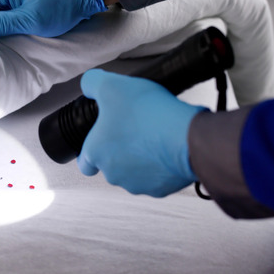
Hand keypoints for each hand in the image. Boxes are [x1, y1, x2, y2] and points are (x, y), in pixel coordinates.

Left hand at [77, 69, 206, 196]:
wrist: (188, 139)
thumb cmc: (151, 117)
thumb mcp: (113, 86)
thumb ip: (93, 83)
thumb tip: (90, 84)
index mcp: (97, 153)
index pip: (84, 162)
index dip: (91, 150)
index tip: (101, 141)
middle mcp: (114, 173)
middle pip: (111, 164)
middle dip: (121, 148)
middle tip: (134, 129)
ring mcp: (137, 184)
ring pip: (134, 172)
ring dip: (140, 157)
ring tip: (151, 136)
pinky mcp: (160, 189)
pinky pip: (156, 177)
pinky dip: (159, 165)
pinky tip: (166, 147)